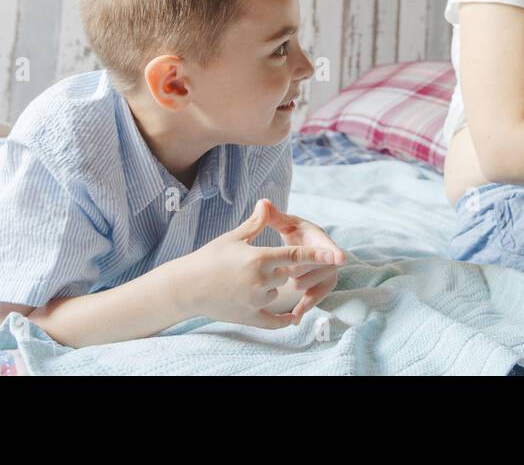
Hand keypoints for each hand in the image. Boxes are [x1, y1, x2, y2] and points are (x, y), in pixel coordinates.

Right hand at [174, 198, 343, 327]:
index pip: (296, 255)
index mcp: (259, 258)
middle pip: (289, 274)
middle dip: (284, 269)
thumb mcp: (233, 238)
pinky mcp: (249, 316)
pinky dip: (284, 319)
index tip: (338, 256)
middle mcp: (260, 280)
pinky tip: (294, 317)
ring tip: (249, 280)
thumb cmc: (208, 258)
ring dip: (274, 287)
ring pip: (279, 293)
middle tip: (263, 264)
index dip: (318, 255)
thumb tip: (266, 202)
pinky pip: (274, 320)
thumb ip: (256, 224)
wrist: (185, 287)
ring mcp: (255, 300)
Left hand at [256, 200, 346, 320]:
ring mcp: (328, 273)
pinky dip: (304, 306)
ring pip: (309, 284)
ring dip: (295, 283)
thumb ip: (274, 216)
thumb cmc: (295, 232)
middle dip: (295, 270)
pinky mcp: (324, 287)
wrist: (305, 245)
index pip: (327, 245)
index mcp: (319, 237)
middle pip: (313, 268)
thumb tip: (262, 202)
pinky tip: (294, 316)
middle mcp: (329, 256)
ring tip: (287, 278)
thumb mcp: (286, 223)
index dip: (333, 252)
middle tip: (284, 267)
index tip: (341, 259)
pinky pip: (315, 299)